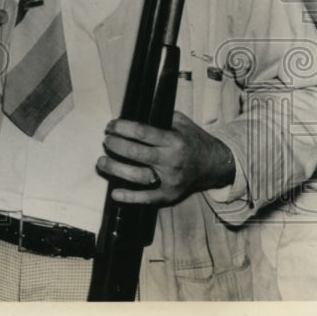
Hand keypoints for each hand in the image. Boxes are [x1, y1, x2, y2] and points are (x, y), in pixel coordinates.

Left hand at [97, 111, 235, 205]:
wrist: (215, 165)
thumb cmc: (193, 140)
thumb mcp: (180, 122)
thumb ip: (159, 118)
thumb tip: (131, 116)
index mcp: (173, 140)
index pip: (142, 132)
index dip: (122, 128)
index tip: (110, 126)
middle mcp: (171, 160)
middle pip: (136, 153)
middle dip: (115, 146)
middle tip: (106, 141)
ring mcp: (170, 180)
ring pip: (138, 176)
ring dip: (115, 169)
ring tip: (101, 162)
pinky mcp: (170, 195)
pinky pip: (148, 198)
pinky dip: (130, 198)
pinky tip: (115, 193)